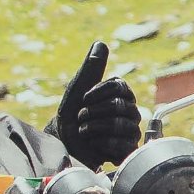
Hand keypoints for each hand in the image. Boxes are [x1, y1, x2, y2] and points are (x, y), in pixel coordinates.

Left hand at [54, 41, 141, 167]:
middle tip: (81, 118)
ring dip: (96, 128)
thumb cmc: (70, 115)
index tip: (84, 98)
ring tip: (85, 132)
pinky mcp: (128, 149)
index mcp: (120, 93)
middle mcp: (129, 110)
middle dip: (94, 112)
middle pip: (121, 106)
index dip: (99, 93)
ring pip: (123, 126)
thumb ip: (91, 67)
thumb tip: (100, 43)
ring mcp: (130, 130)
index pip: (120, 87)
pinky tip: (94, 144)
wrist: (63, 142)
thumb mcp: (77, 88)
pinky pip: (124, 144)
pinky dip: (103, 144)